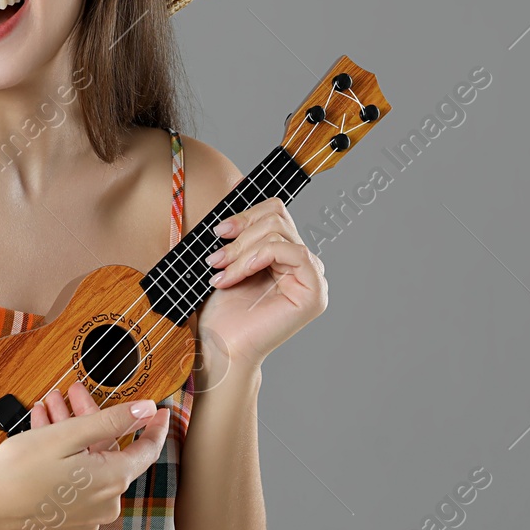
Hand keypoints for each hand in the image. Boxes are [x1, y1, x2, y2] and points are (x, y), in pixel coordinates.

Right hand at [0, 394, 171, 529]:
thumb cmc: (18, 472)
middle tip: (70, 392)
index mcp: (112, 480)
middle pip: (108, 450)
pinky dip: (65, 456)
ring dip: (71, 433)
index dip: (153, 426)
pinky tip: (43, 432)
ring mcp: (88, 514)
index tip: (159, 409)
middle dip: (89, 418)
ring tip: (47, 407)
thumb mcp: (67, 436)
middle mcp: (106, 502)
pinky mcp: (69, 518)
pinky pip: (76, 480)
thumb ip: (112, 421)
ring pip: (89, 463)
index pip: (146, 450)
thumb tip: (147, 409)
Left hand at [194, 196, 327, 375]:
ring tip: (220, 271)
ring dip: (241, 250)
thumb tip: (236, 182)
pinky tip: (235, 275)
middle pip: (278, 217)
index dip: (247, 213)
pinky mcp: (314, 291)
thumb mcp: (228, 258)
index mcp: (287, 255)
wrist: (220, 347)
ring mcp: (314, 277)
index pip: (276, 212)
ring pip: (279, 233)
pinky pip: (291, 252)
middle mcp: (305, 264)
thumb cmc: (222, 309)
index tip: (219, 229)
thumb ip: (238, 227)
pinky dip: (257, 257)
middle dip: (241, 232)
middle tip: (215, 256)